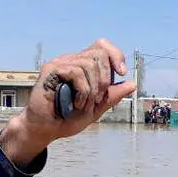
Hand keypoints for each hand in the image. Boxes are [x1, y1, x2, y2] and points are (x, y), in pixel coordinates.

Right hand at [0, 38, 135, 165]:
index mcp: (82, 66)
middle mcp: (71, 61)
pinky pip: (76, 72)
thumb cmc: (66, 119)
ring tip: (84, 105)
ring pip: (88, 63)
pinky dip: (82, 91)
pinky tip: (76, 104)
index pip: (102, 46)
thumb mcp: (96, 108)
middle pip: (99, 52)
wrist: (45, 130)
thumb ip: (112, 96)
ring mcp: (60, 64)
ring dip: (93, 89)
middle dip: (105, 78)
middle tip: (97, 99)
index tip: (122, 73)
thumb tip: (132, 84)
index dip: (115, 55)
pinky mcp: (51, 70)